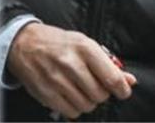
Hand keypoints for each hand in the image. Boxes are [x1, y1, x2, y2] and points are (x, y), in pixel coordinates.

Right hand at [7, 23, 137, 119]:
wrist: (26, 44)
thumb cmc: (59, 43)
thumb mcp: (86, 44)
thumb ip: (108, 63)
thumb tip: (128, 80)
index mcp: (85, 48)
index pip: (111, 77)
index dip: (122, 89)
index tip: (124, 92)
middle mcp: (71, 64)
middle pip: (100, 94)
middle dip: (103, 93)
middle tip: (97, 86)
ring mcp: (57, 80)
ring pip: (86, 105)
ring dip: (89, 101)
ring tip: (82, 90)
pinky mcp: (46, 94)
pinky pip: (70, 112)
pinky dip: (75, 108)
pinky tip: (72, 96)